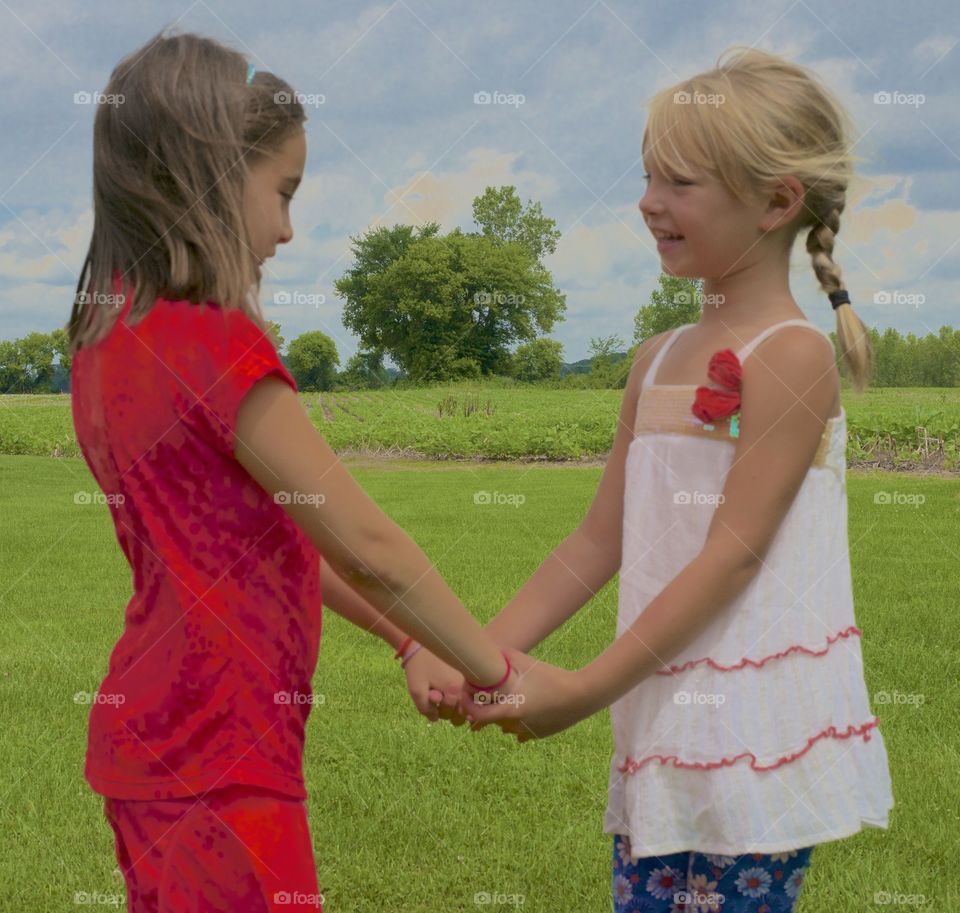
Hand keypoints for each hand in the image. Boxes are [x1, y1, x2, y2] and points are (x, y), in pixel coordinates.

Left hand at [403, 647, 467, 724]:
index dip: (437, 711)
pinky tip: (452, 688)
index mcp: (453, 690)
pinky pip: (471, 693)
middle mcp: (466, 686)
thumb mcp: (416, 690)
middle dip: (449, 711)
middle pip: (462, 713)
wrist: (424, 641)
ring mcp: (470, 679)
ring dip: (457, 705)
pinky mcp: (470, 672)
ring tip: (445, 693)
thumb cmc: (419, 666)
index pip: (449, 714)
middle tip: (438, 697)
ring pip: (468, 705)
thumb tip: (435, 718)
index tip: (431, 699)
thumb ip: (425, 709)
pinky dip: (463, 696)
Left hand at [465, 648, 586, 742]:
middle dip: (486, 707)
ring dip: (502, 715)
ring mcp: (527, 732)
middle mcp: (515, 726)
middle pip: (491, 720)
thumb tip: (490, 647)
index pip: (478, 716)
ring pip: (505, 727)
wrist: (581, 696)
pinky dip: (517, 722)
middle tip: (487, 693)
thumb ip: (506, 656)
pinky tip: (523, 708)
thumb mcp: (527, 663)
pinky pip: (520, 731)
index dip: (468, 706)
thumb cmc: (552, 678)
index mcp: (510, 710)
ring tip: (507, 698)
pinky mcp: (538, 735)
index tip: (467, 696)